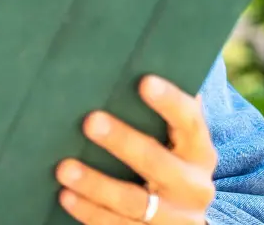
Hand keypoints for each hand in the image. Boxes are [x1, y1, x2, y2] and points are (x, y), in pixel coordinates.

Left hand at [56, 76, 215, 223]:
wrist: (186, 219)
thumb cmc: (170, 162)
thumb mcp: (178, 143)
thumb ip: (167, 111)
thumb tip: (150, 55)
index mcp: (200, 153)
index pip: (190, 123)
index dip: (170, 102)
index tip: (144, 81)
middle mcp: (192, 187)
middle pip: (157, 164)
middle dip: (123, 142)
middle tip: (90, 121)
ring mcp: (173, 218)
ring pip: (134, 203)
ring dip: (96, 184)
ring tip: (63, 168)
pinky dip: (89, 212)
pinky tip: (65, 196)